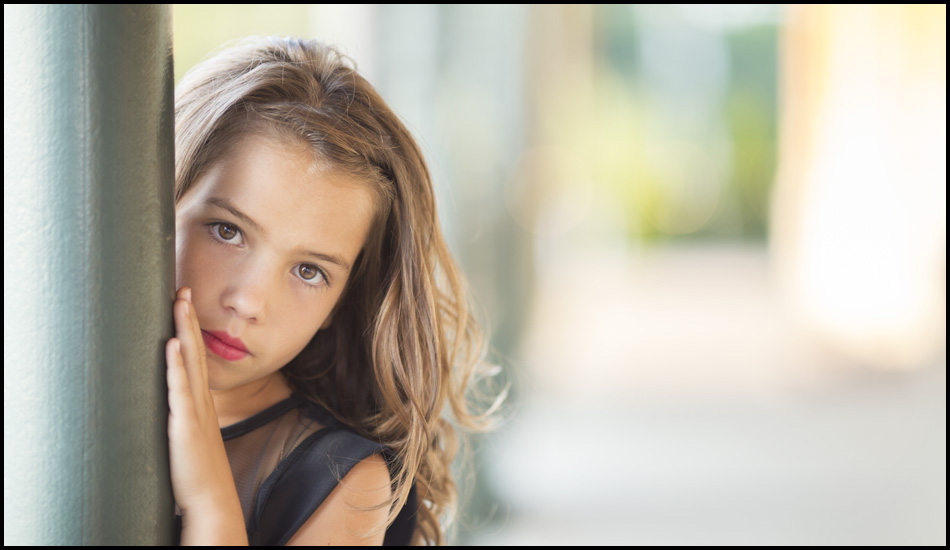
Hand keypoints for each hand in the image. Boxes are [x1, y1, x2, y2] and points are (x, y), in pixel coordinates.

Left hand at [165, 286, 243, 535]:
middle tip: (182, 290)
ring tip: (180, 303)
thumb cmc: (197, 476)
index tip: (184, 305)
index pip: (196, 359)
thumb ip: (183, 421)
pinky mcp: (184, 425)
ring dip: (185, 330)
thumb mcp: (191, 440)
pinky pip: (181, 389)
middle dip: (188, 319)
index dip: (191, 330)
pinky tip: (173, 345)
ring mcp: (194, 411)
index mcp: (199, 404)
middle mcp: (200, 402)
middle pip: (196, 351)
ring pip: (190, 362)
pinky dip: (178, 366)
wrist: (211, 501)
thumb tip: (171, 411)